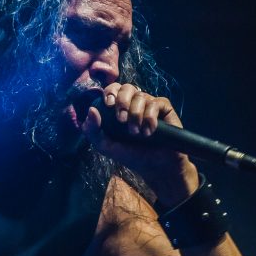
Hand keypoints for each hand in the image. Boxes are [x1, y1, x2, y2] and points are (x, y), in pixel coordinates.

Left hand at [81, 83, 198, 206]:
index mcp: (119, 108)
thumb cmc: (131, 155)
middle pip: (127, 87)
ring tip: (137, 133)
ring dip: (135, 115)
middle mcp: (135, 103)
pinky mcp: (164, 108)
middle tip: (121, 120)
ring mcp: (150, 104)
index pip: (113, 89)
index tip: (108, 105)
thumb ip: (93, 131)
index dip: (110, 92)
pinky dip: (150, 117)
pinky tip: (149, 131)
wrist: (156, 167)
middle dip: (122, 101)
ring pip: (140, 96)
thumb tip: (91, 110)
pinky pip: (155, 103)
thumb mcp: (106, 147)